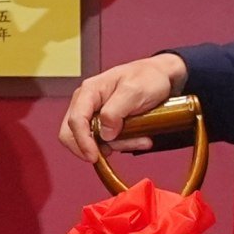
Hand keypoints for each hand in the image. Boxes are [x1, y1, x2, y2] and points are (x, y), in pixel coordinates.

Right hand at [57, 54, 190, 165]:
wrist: (161, 76)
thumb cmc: (147, 77)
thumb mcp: (134, 91)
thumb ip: (115, 111)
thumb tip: (104, 133)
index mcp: (89, 91)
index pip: (75, 120)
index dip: (82, 141)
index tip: (94, 156)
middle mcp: (86, 103)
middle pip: (72, 133)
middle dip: (92, 147)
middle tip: (112, 153)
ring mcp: (94, 114)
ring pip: (92, 140)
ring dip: (116, 145)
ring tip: (141, 139)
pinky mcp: (104, 123)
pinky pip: (105, 140)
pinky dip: (122, 144)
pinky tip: (138, 138)